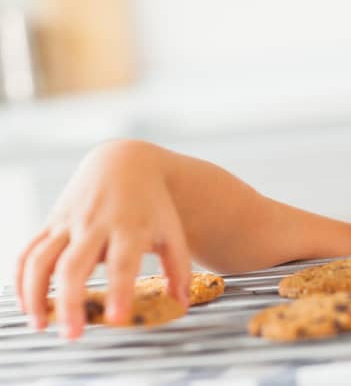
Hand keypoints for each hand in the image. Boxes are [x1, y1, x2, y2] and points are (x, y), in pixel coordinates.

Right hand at [15, 140, 190, 338]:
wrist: (126, 162)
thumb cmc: (153, 204)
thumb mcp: (172, 230)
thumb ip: (178, 268)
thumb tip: (182, 304)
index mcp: (129, 227)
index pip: (123, 262)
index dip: (119, 290)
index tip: (116, 319)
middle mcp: (95, 224)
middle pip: (74, 265)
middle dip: (70, 302)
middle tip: (73, 335)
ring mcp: (69, 222)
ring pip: (42, 259)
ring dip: (36, 294)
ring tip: (41, 325)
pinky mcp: (52, 222)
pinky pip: (28, 251)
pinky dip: (21, 279)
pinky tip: (27, 305)